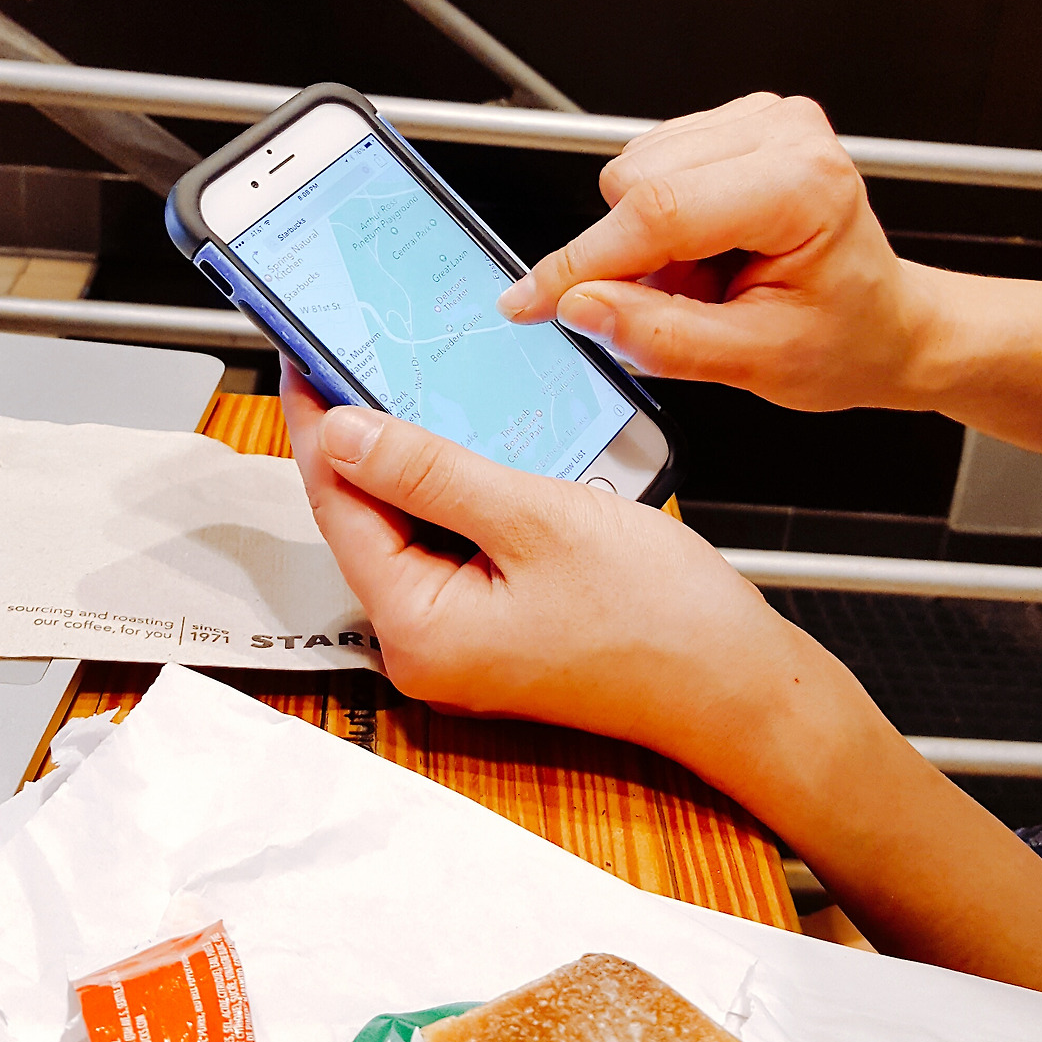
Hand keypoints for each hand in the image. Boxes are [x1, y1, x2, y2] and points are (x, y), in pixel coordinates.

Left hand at [280, 366, 850, 771]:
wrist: (735, 685)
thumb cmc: (657, 618)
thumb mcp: (534, 517)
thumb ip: (429, 471)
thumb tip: (344, 432)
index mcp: (417, 628)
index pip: (336, 506)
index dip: (318, 424)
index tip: (306, 357)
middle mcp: (424, 647)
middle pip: (367, 521)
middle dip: (365, 439)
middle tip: (364, 356)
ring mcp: (460, 644)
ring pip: (413, 532)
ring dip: (416, 464)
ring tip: (416, 387)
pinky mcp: (495, 632)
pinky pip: (454, 550)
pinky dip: (458, 497)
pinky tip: (473, 448)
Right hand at [496, 92, 938, 413]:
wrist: (884, 324)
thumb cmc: (845, 338)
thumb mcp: (756, 362)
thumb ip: (662, 337)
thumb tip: (582, 306)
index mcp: (802, 185)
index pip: (659, 212)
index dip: (582, 263)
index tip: (530, 300)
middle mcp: (783, 134)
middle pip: (635, 183)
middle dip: (629, 259)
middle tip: (683, 306)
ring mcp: (761, 120)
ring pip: (633, 172)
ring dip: (647, 241)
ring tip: (706, 280)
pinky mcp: (736, 124)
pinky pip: (650, 166)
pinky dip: (659, 222)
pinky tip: (706, 252)